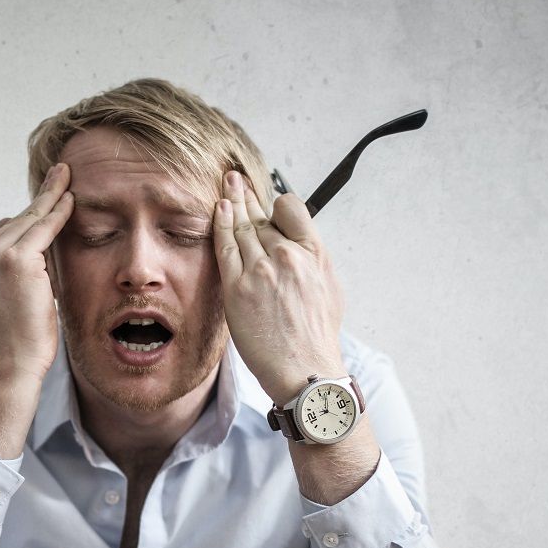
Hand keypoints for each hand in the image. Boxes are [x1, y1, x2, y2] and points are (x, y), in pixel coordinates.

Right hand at [0, 163, 72, 384]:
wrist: (14, 362)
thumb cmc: (20, 335)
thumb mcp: (14, 292)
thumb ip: (19, 262)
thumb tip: (29, 231)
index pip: (8, 230)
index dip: (30, 212)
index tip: (46, 191)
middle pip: (18, 220)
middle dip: (42, 199)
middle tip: (60, 172)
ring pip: (30, 222)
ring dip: (51, 198)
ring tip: (66, 175)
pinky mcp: (16, 260)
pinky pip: (43, 230)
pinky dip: (58, 214)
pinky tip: (70, 199)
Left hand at [212, 170, 346, 403]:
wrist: (305, 368)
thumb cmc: (317, 335)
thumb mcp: (328, 288)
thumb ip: (311, 259)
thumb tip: (297, 244)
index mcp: (313, 253)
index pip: (291, 209)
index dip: (277, 206)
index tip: (269, 206)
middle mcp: (287, 256)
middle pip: (261, 216)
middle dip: (247, 196)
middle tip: (235, 178)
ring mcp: (260, 270)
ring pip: (241, 227)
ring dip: (231, 203)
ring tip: (225, 186)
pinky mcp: (238, 288)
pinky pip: (225, 247)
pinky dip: (220, 224)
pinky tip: (218, 209)